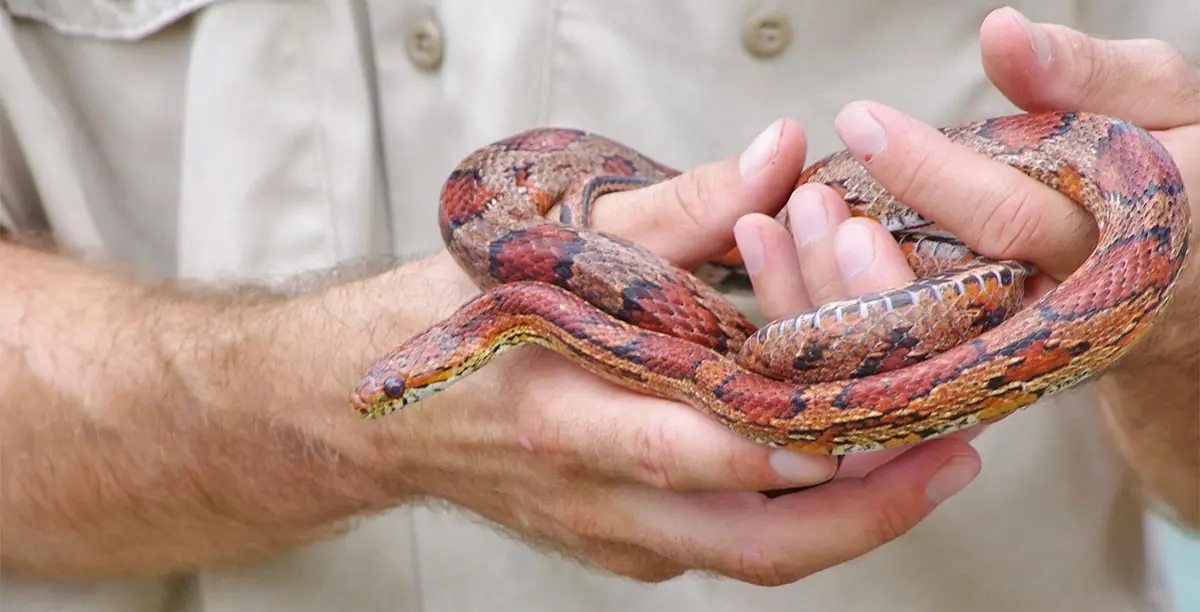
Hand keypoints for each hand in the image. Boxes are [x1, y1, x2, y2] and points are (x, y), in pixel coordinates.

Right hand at [371, 120, 981, 585]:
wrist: (369, 408)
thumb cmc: (461, 318)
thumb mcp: (557, 249)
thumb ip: (679, 210)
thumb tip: (779, 154)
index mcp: (564, 411)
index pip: (693, 448)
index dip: (792, 442)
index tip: (880, 418)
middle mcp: (592, 491)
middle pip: (749, 541)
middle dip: (862, 512)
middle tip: (947, 461)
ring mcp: (609, 532)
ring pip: (749, 558)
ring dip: (847, 523)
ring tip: (924, 468)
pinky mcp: (620, 545)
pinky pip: (723, 547)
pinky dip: (791, 517)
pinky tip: (842, 468)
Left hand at [726, 7, 1198, 520]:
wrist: (1191, 284)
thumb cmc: (1178, 167)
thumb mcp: (1161, 105)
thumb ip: (1088, 73)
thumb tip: (1000, 32)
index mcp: (1121, 247)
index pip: (1014, 219)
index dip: (931, 171)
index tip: (857, 118)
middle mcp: (1065, 320)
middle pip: (945, 304)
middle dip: (857, 255)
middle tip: (799, 200)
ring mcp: (1020, 360)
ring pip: (910, 353)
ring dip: (828, 297)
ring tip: (770, 230)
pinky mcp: (983, 377)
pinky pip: (898, 370)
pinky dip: (833, 328)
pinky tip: (781, 277)